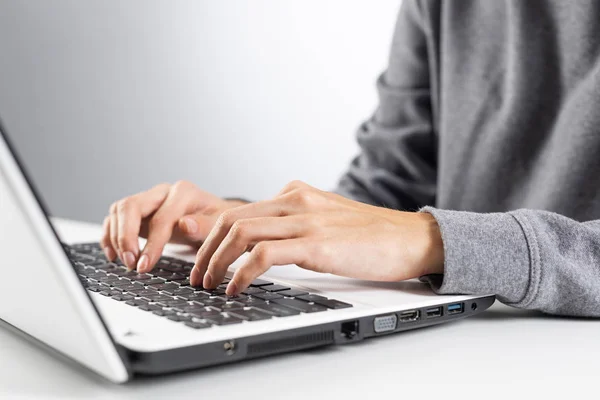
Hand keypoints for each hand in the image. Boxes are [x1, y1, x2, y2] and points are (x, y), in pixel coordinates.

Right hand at [100, 181, 247, 271]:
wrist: (215, 216)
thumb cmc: (218, 221)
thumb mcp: (220, 225)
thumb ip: (204, 226)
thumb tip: (185, 224)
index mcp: (183, 192)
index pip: (161, 218)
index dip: (151, 244)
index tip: (144, 266)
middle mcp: (162, 192)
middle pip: (131, 207)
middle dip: (126, 237)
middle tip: (130, 263)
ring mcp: (148, 199)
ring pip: (119, 210)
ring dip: (116, 237)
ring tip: (125, 262)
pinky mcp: (138, 210)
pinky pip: (115, 218)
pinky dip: (110, 235)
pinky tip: (114, 254)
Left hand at [190, 181, 443, 294]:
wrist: (411, 238)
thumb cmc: (372, 235)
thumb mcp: (325, 219)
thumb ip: (295, 223)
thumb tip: (265, 243)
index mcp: (296, 194)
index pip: (239, 210)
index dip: (212, 236)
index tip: (203, 259)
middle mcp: (296, 200)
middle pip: (231, 218)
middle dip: (206, 250)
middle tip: (198, 276)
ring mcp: (306, 220)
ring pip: (241, 232)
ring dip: (217, 262)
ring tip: (210, 285)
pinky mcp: (317, 244)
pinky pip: (264, 255)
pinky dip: (241, 273)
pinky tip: (237, 288)